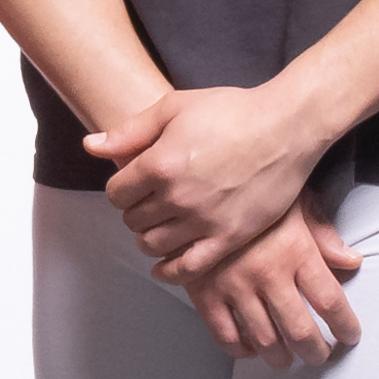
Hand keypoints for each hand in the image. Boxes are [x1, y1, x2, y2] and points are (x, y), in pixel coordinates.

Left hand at [92, 73, 337, 280]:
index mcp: (160, 163)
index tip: (134, 183)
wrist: (287, 127)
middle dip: (135, 211)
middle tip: (150, 201)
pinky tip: (164, 266)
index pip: (116, 193)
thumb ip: (130, 131)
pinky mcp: (229, 237)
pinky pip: (188, 268)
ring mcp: (204, 221)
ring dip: (149, 237)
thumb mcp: (175, 106)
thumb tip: (90, 146)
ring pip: (153, 245)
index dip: (121, 188)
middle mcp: (177, 197)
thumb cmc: (233, 110)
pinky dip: (170, 271)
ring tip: (160, 224)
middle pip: (133, 220)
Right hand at [193, 202, 365, 359]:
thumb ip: (324, 235)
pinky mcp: (205, 294)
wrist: (199, 187)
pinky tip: (251, 347)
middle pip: (300, 331)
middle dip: (316, 352)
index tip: (349, 335)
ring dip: (281, 357)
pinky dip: (241, 350)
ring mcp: (234, 287)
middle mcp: (267, 274)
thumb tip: (351, 261)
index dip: (345, 326)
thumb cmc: (253, 192)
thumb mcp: (295, 202)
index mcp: (295, 251)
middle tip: (320, 355)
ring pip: (265, 341)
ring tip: (288, 357)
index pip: (330, 301)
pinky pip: (226, 336)